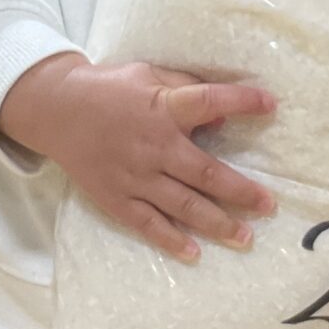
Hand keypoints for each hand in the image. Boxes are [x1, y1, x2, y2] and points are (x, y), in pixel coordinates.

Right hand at [0, 54, 275, 263]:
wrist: (57, 110)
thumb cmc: (110, 89)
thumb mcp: (148, 75)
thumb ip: (184, 88)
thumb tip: (221, 113)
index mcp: (163, 107)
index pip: (210, 102)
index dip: (242, 102)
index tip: (271, 105)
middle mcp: (154, 145)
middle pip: (206, 172)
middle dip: (241, 191)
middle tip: (269, 205)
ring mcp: (135, 176)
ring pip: (183, 204)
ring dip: (217, 223)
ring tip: (246, 237)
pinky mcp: (117, 198)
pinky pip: (148, 223)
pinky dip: (171, 239)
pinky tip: (194, 253)